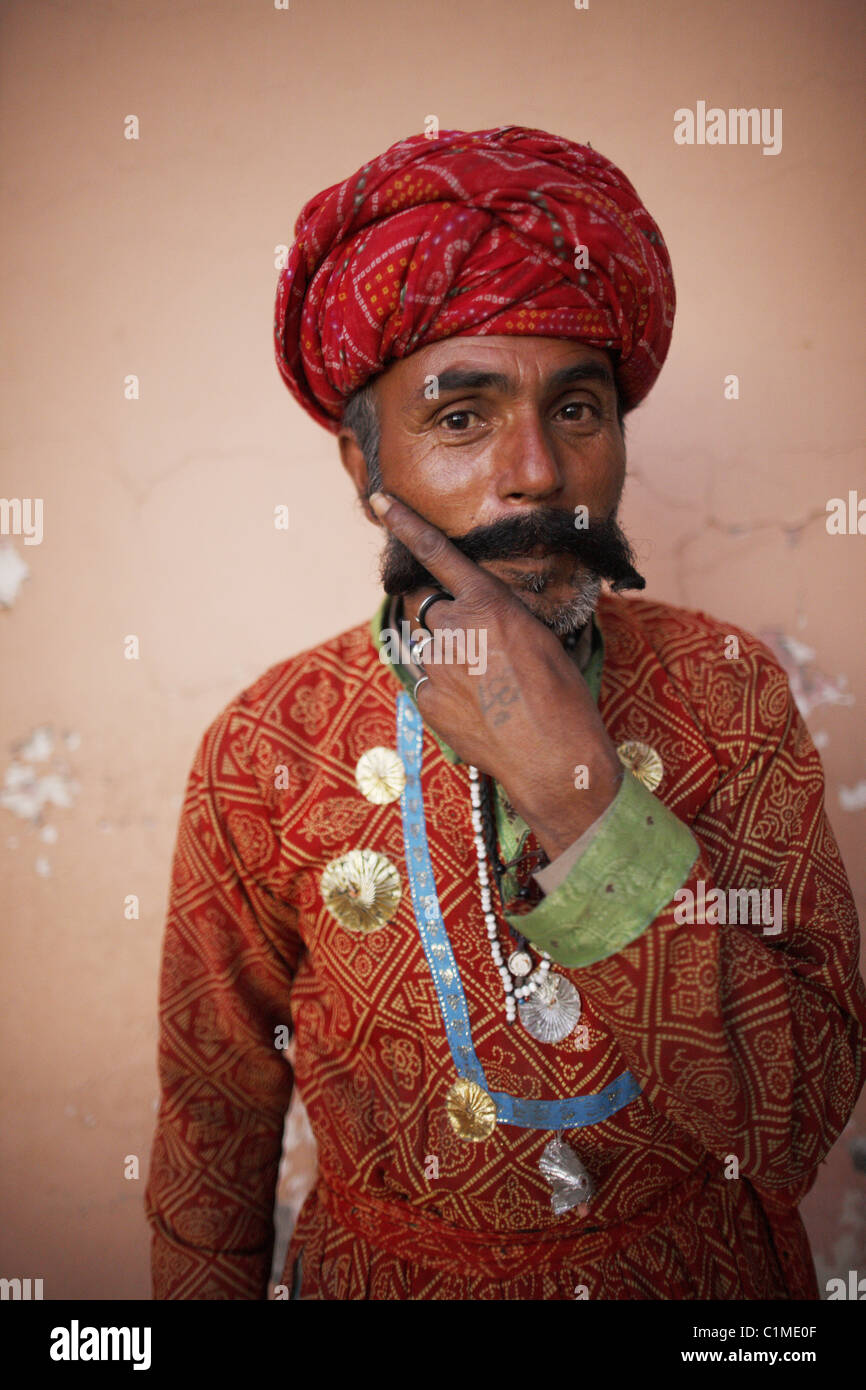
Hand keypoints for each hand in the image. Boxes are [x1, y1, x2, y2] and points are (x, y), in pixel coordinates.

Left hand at [370, 492, 622, 857]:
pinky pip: (428, 683)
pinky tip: (479, 710)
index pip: (438, 554)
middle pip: (430, 609)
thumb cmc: (562, 697)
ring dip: (451, 659)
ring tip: (490, 690)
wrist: (555, 759)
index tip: (380, 501)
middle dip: (446, 620)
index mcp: (489, 603)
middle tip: (480, 652)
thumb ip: (500, 618)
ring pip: (431, 649)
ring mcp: (436, 666)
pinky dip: (448, 692)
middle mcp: (454, 628)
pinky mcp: (426, 699)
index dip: (405, 524)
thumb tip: (481, 622)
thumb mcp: (541, 638)